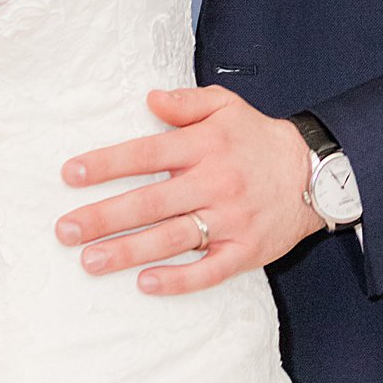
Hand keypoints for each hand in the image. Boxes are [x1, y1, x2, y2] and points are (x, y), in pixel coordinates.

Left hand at [55, 85, 323, 294]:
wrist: (317, 172)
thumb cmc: (258, 138)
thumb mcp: (226, 105)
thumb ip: (186, 102)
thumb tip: (149, 99)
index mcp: (205, 146)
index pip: (146, 154)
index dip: (107, 164)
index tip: (71, 175)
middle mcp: (215, 183)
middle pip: (151, 202)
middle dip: (104, 216)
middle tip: (65, 229)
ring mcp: (231, 220)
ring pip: (173, 239)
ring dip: (129, 252)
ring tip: (90, 261)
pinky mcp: (247, 251)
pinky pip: (209, 271)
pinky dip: (178, 280)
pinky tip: (146, 283)